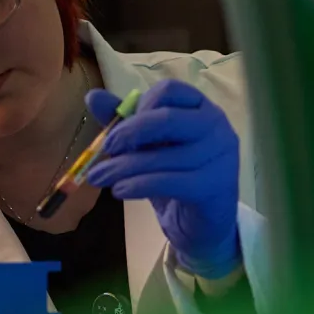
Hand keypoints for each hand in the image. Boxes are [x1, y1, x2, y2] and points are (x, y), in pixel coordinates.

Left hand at [85, 80, 240, 279]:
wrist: (200, 224)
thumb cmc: (173, 175)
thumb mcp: (146, 146)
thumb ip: (124, 120)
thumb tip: (93, 96)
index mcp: (199, 107)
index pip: (170, 90)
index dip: (139, 105)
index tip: (116, 127)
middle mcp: (216, 125)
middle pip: (168, 118)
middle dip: (129, 133)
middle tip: (104, 150)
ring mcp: (221, 154)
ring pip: (165, 155)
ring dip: (124, 167)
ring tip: (99, 178)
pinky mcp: (217, 184)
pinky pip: (171, 181)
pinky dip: (139, 185)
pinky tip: (119, 191)